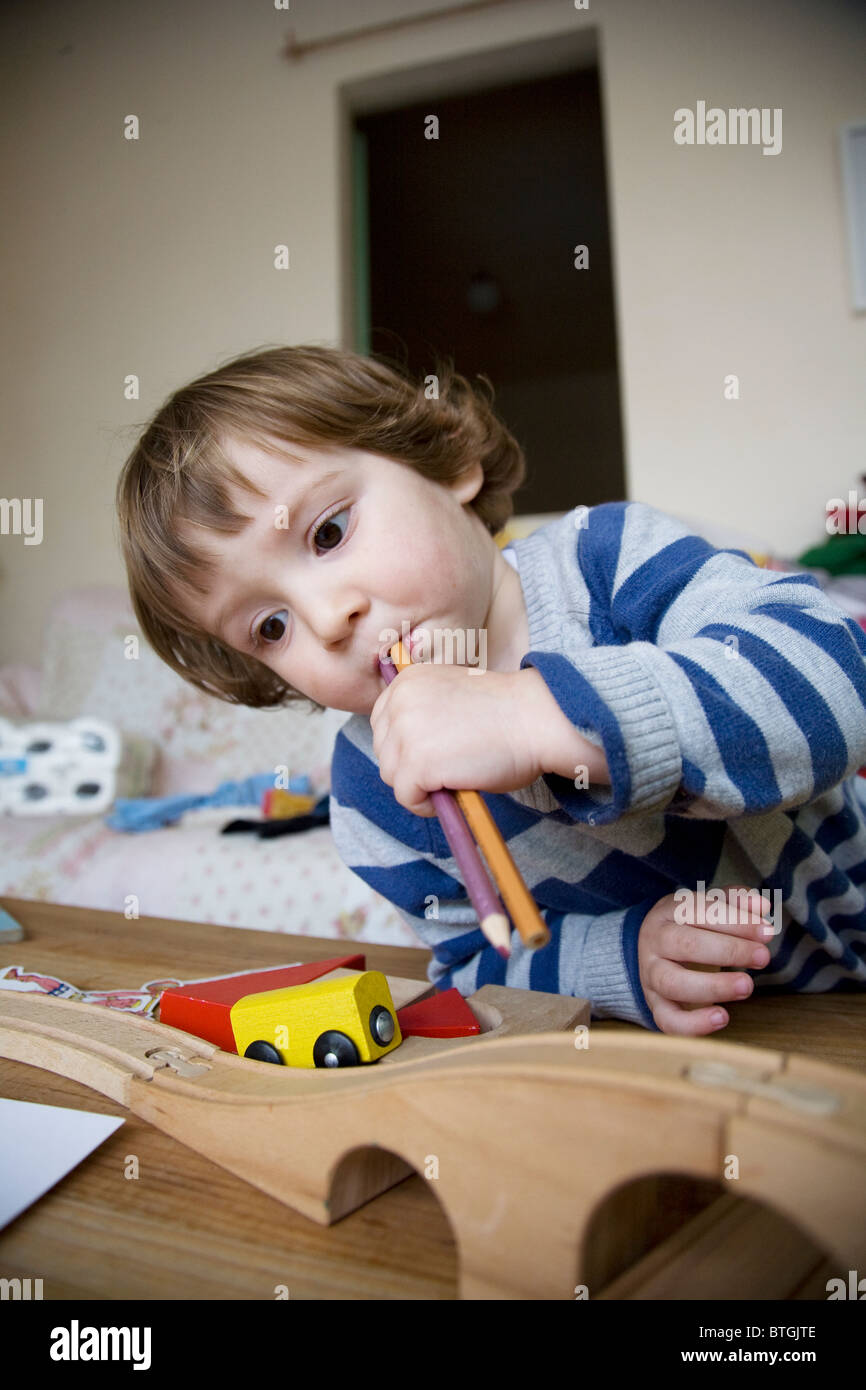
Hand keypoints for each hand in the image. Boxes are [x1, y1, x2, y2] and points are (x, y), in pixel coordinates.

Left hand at [370, 663, 546, 815]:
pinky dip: (426, 804)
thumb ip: (421, 711)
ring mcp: (406, 732)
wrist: (536, 719)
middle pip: (384, 750)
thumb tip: (401, 749)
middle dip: (409, 765)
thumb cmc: (504, 713)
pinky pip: (407, 797)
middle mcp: (400, 701)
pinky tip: (453, 792)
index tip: (432, 752)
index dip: (404, 744)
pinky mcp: (418, 763)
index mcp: (407, 680)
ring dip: (418, 785)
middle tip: (447, 768)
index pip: (382, 723)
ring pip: (391, 776)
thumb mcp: (449, 696)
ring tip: (452, 779)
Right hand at [638, 886, 772, 1034]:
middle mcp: (655, 942)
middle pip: (685, 945)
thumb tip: (761, 905)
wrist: (653, 950)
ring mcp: (651, 975)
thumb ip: (736, 902)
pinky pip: (668, 1020)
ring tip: (746, 986)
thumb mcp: (709, 906)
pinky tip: (722, 1018)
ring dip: (713, 986)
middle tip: (763, 957)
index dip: (735, 921)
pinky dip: (693, 1024)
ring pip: (672, 983)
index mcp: (668, 912)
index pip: (699, 911)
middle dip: (729, 951)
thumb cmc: (691, 926)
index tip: (766, 932)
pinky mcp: (655, 1005)